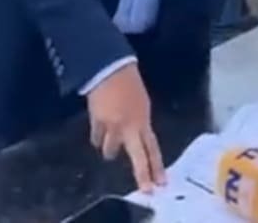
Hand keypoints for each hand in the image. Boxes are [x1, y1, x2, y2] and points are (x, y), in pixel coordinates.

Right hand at [86, 63, 164, 191]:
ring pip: (110, 150)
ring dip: (109, 150)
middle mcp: (130, 127)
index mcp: (144, 120)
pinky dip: (97, 137)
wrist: (110, 68)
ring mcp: (113, 126)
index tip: (161, 182)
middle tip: (145, 189)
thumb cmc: (129, 81)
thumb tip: (137, 136)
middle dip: (141, 175)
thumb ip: (140, 122)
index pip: (152, 148)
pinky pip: (96, 138)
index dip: (156, 166)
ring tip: (108, 146)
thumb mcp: (141, 103)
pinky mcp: (97, 122)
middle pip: (138, 157)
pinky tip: (98, 134)